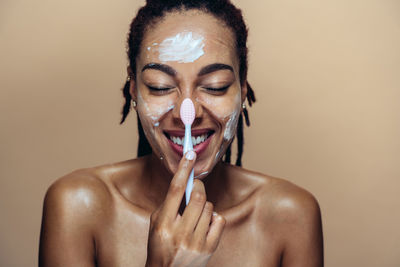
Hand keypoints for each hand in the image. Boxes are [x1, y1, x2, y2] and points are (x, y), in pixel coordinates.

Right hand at [145, 151, 225, 266]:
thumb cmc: (160, 246)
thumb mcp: (156, 224)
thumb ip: (169, 205)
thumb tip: (185, 183)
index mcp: (163, 224)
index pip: (174, 190)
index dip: (184, 169)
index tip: (190, 154)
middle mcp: (179, 233)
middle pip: (197, 197)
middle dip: (198, 186)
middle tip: (196, 186)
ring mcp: (195, 243)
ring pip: (209, 208)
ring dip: (204, 205)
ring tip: (196, 214)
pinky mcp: (208, 250)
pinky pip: (219, 220)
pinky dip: (214, 217)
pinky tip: (206, 223)